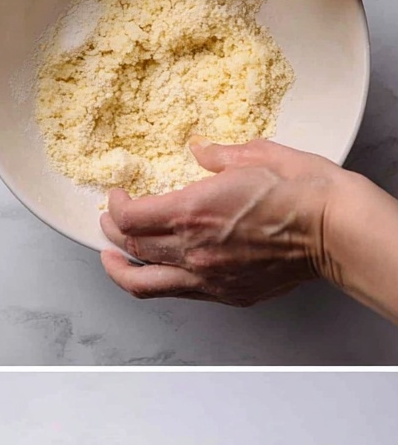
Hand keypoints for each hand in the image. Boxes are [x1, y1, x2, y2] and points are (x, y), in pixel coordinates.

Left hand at [99, 139, 340, 306]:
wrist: (336, 231)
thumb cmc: (303, 192)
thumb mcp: (257, 155)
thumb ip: (219, 155)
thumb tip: (200, 150)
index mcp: (192, 212)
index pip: (130, 218)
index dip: (115, 207)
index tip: (116, 197)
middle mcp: (192, 250)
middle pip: (132, 248)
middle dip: (113, 233)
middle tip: (109, 223)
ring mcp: (208, 278)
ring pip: (146, 283)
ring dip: (122, 269)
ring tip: (113, 260)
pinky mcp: (226, 294)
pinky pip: (178, 293)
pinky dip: (159, 281)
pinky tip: (158, 272)